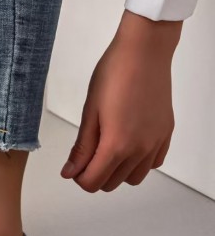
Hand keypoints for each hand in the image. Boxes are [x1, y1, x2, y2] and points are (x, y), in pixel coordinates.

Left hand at [61, 10, 181, 191]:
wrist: (144, 52)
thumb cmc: (114, 75)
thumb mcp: (90, 112)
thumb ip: (81, 147)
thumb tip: (69, 172)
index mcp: (117, 145)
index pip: (93, 182)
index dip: (77, 177)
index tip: (72, 164)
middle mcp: (140, 149)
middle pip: (112, 183)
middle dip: (94, 174)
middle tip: (85, 153)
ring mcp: (156, 143)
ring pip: (134, 177)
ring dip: (117, 171)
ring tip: (106, 148)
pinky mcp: (166, 133)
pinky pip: (153, 163)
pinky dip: (138, 162)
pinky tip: (127, 144)